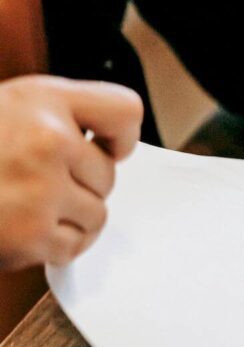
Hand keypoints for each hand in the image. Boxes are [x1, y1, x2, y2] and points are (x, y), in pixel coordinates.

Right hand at [0, 75, 142, 270]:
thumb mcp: (14, 103)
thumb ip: (64, 114)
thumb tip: (112, 147)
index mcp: (44, 100)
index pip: (125, 112)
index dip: (120, 135)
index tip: (107, 147)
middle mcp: (48, 141)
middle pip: (109, 175)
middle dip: (82, 182)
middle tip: (42, 181)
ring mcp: (40, 192)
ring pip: (96, 214)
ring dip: (72, 216)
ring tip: (34, 206)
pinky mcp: (29, 237)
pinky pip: (73, 246)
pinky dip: (56, 244)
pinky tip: (28, 228)